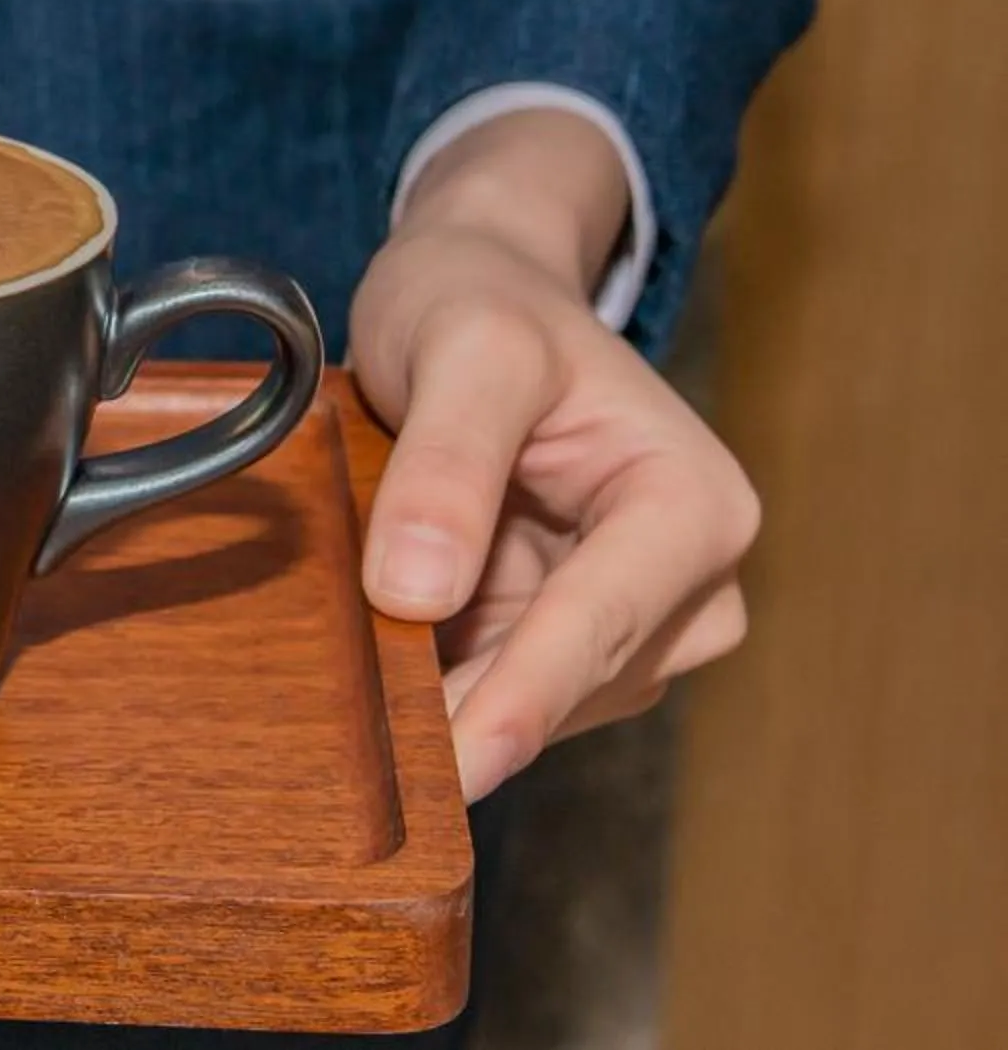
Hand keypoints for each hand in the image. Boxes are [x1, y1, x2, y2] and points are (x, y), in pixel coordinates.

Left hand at [349, 110, 759, 802]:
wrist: (477, 289)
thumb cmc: (480, 303)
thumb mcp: (462, 348)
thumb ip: (446, 465)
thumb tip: (417, 594)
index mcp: (695, 503)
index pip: (603, 620)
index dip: (525, 696)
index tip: (462, 763)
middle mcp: (690, 576)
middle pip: (575, 675)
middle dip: (473, 708)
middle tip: (367, 755)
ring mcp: (635, 615)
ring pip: (539, 697)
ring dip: (451, 699)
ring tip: (357, 687)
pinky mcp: (571, 635)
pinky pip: (506, 684)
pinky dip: (443, 684)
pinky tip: (379, 674)